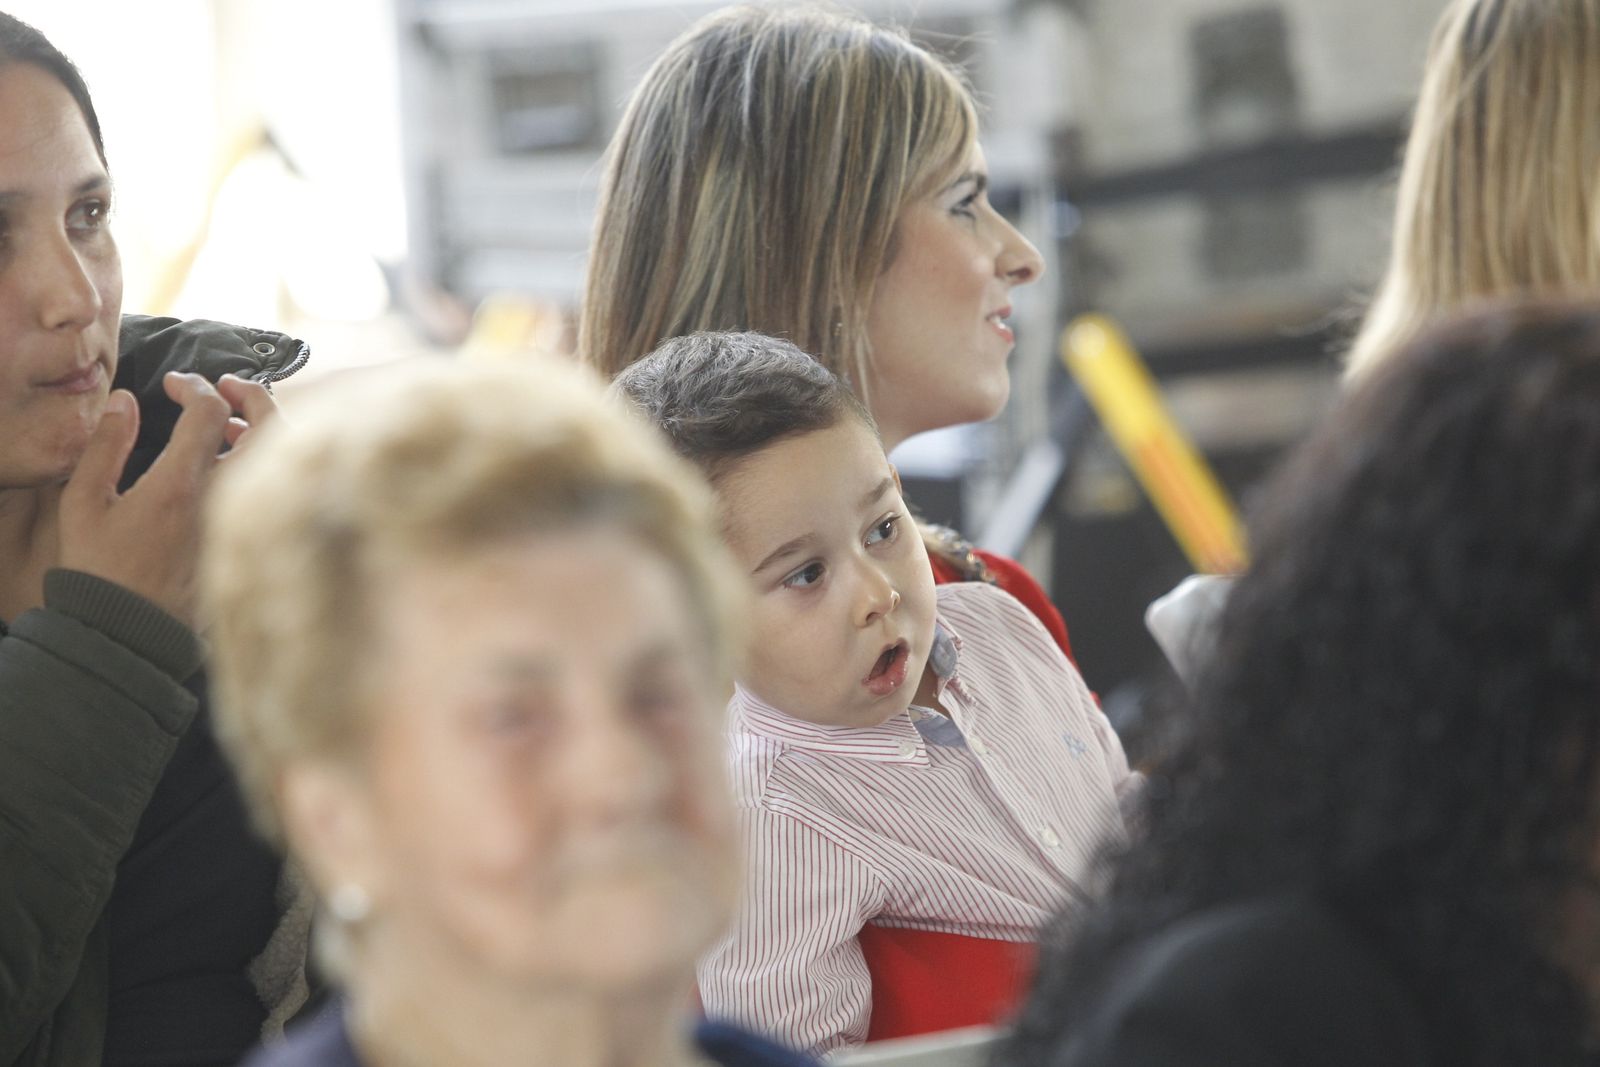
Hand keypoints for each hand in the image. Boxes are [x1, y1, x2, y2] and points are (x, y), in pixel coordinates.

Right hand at [57, 372, 271, 625]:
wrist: (130, 632)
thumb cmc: (100, 570)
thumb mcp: (84, 504)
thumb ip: (106, 446)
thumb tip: (127, 400)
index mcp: (182, 486)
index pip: (211, 412)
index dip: (196, 387)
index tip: (176, 384)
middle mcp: (225, 500)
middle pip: (270, 428)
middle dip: (254, 396)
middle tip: (227, 386)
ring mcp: (247, 521)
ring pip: (283, 461)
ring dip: (264, 429)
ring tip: (230, 423)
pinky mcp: (256, 540)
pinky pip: (280, 490)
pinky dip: (267, 464)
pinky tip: (237, 463)